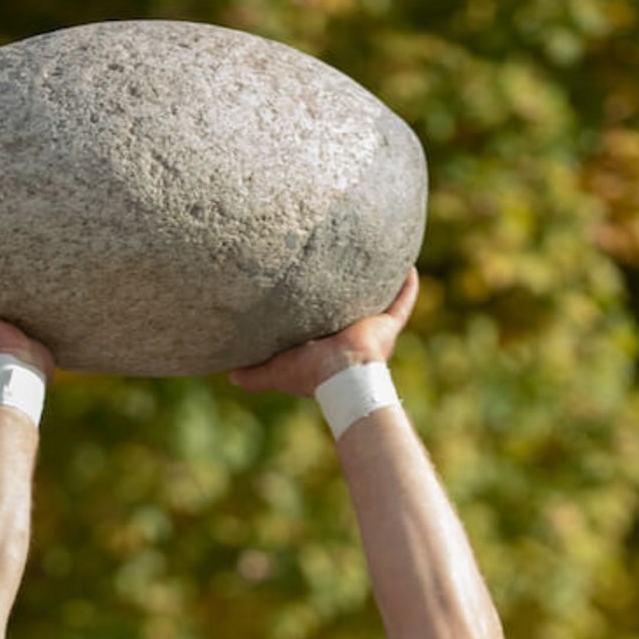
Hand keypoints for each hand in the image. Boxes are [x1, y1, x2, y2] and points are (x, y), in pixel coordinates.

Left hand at [228, 267, 418, 396]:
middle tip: (346, 268)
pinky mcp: (387, 325)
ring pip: (379, 303)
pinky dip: (408, 287)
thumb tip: (229, 375)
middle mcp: (352, 337)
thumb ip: (255, 375)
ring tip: (380, 259)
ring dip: (382, 286)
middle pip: (352, 311)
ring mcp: (373, 331)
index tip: (317, 295)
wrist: (343, 378)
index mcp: (329, 348)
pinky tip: (408, 266)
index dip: (320, 314)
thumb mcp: (277, 372)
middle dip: (352, 295)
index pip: (324, 326)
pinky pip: (402, 302)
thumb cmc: (312, 376)